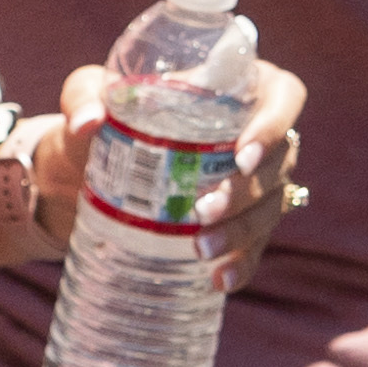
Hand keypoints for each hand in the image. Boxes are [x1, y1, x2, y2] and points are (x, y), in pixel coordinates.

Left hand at [28, 61, 309, 293]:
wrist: (87, 167)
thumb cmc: (104, 114)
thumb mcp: (89, 91)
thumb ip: (84, 94)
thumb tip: (88, 124)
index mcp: (238, 87)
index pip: (283, 96)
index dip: (273, 125)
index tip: (241, 156)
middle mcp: (257, 132)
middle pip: (279, 162)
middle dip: (246, 193)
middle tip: (203, 212)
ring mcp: (255, 181)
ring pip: (271, 207)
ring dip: (243, 232)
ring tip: (201, 249)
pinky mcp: (241, 220)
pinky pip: (256, 245)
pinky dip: (242, 264)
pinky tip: (220, 279)